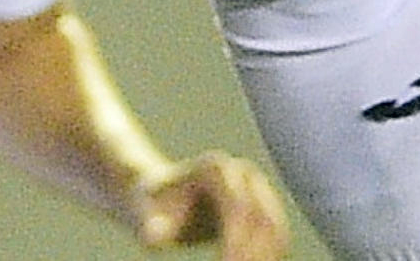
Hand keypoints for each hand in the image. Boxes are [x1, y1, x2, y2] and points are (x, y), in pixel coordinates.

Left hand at [129, 149, 289, 255]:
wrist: (159, 199)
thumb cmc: (150, 210)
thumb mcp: (143, 217)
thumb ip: (150, 226)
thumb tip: (156, 235)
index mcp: (214, 168)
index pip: (237, 208)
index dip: (236, 241)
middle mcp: (242, 173)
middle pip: (262, 218)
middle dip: (254, 255)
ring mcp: (256, 187)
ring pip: (275, 228)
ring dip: (267, 258)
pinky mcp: (263, 206)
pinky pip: (276, 235)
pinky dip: (271, 257)